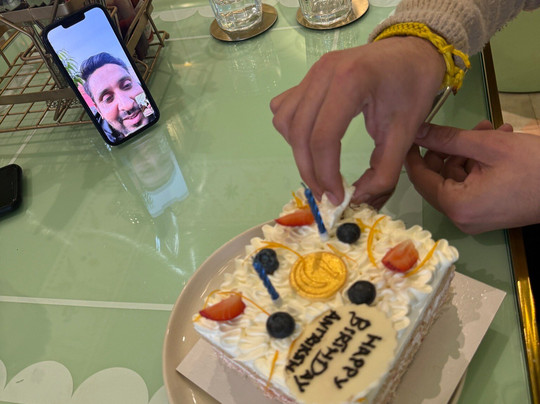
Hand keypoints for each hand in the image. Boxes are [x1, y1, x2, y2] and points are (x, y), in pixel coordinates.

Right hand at [270, 36, 444, 207]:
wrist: (412, 51)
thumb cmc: (413, 88)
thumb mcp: (406, 134)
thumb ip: (384, 172)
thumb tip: (356, 199)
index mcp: (351, 81)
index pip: (323, 137)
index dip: (325, 174)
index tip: (337, 197)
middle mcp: (323, 73)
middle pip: (299, 133)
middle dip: (310, 171)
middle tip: (325, 192)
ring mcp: (311, 73)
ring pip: (286, 122)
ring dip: (298, 151)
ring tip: (320, 167)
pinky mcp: (307, 77)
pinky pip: (285, 109)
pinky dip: (293, 132)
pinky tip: (312, 141)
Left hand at [405, 120, 539, 233]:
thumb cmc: (533, 166)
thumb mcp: (487, 146)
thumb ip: (447, 139)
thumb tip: (417, 131)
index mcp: (456, 205)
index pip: (420, 178)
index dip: (414, 153)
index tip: (414, 132)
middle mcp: (460, 217)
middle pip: (439, 177)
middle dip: (450, 148)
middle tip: (467, 126)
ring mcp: (474, 218)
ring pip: (457, 178)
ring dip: (468, 152)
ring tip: (491, 129)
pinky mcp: (486, 214)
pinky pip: (471, 186)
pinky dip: (478, 165)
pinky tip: (498, 141)